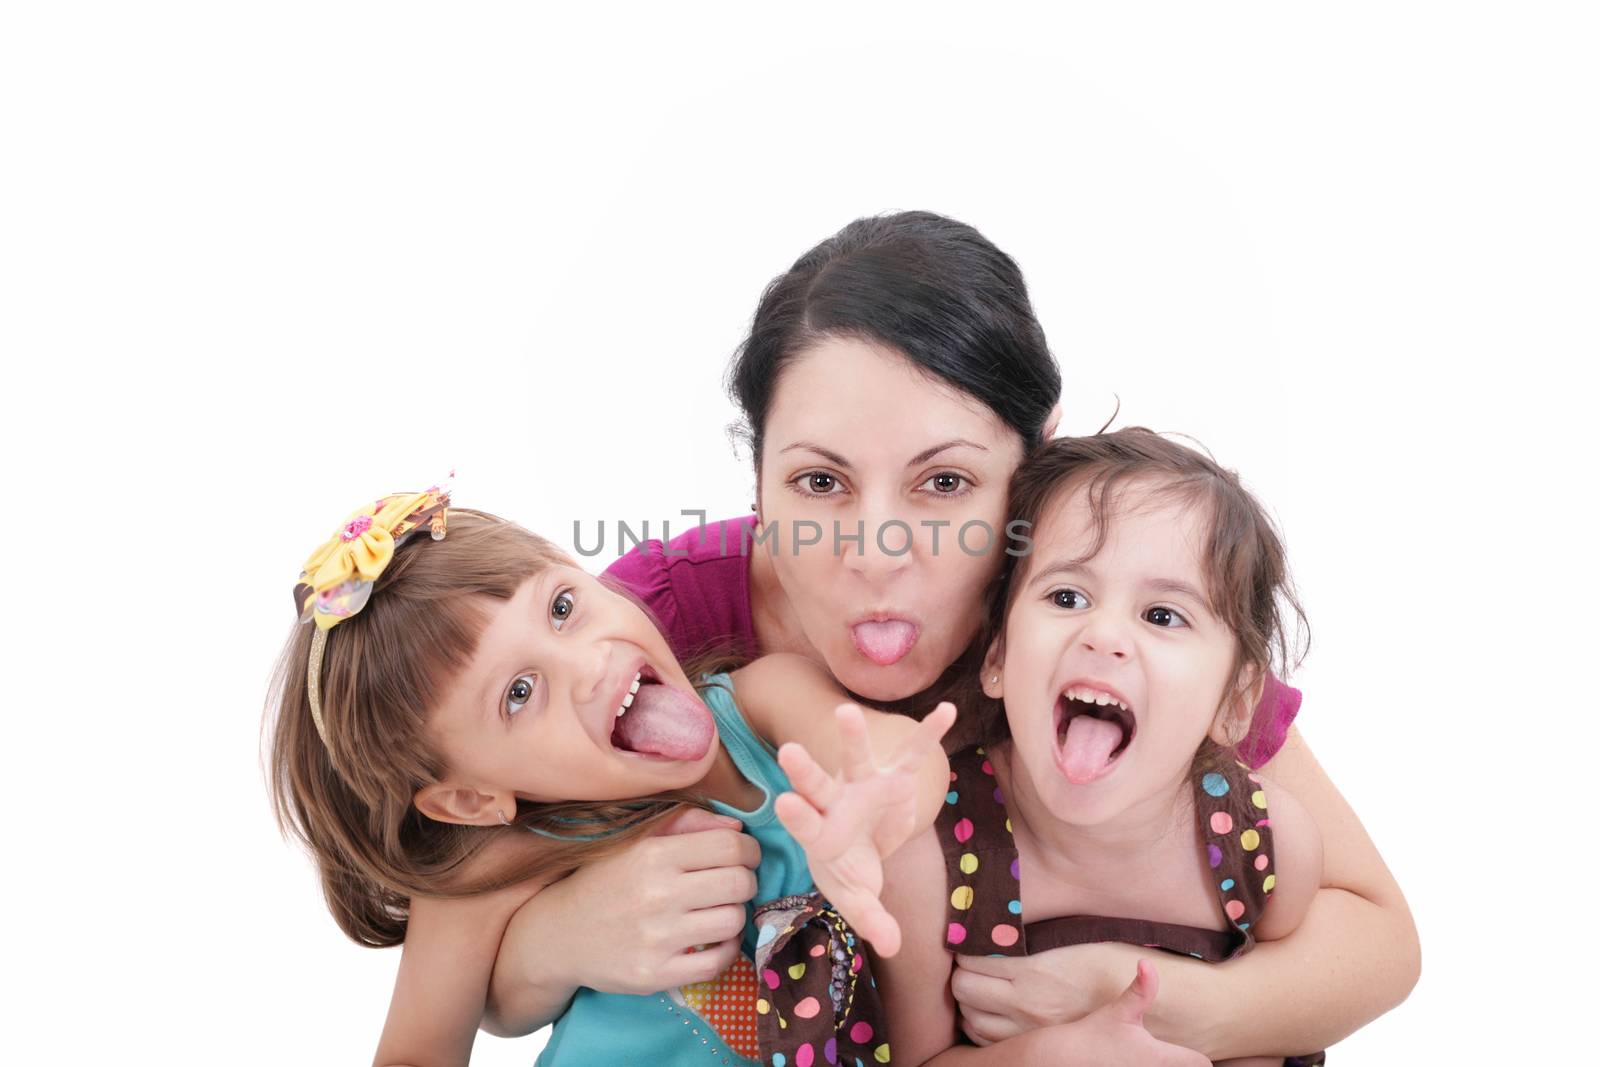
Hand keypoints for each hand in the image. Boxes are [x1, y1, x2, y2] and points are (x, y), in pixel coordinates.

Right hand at [498, 807, 760, 998]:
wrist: (557, 935)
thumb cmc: (603, 881)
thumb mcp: (635, 840)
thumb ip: (687, 823)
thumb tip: (738, 829)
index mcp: (653, 854)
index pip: (731, 846)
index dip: (749, 850)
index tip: (744, 856)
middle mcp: (656, 894)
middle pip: (740, 883)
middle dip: (746, 881)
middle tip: (734, 884)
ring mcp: (656, 938)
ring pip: (733, 921)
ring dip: (734, 915)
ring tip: (719, 910)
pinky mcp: (655, 974)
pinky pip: (718, 963)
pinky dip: (726, 950)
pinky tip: (713, 940)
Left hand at [773, 701, 954, 957]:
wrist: (863, 846)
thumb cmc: (850, 870)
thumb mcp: (858, 897)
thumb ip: (870, 917)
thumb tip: (892, 945)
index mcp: (821, 835)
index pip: (806, 825)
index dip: (797, 816)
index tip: (784, 802)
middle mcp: (836, 805)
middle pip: (817, 787)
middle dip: (804, 772)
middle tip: (787, 751)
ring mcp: (863, 787)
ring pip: (855, 760)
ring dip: (852, 737)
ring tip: (845, 711)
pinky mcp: (893, 779)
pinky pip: (911, 754)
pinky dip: (927, 734)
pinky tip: (945, 710)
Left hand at [952, 939, 1145, 1044]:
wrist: (1138, 1003)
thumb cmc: (1103, 959)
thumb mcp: (1068, 936)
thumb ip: (1028, 930)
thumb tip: (992, 912)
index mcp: (1032, 969)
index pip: (972, 959)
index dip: (964, 949)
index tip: (968, 941)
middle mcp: (1026, 1002)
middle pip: (964, 990)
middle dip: (960, 975)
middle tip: (966, 964)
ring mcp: (1028, 1028)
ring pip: (971, 1019)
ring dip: (967, 1002)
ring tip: (975, 986)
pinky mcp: (1034, 1044)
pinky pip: (988, 1041)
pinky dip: (979, 1027)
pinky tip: (987, 1011)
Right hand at [1041, 960, 1209, 1066]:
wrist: (1066, 1058)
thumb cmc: (1095, 1033)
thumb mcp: (1121, 1010)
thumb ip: (1141, 989)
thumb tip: (1147, 962)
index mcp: (1160, 1057)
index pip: (1202, 1063)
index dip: (1200, 1057)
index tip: (1194, 1052)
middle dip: (1183, 1064)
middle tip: (1175, 1055)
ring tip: (1151, 1058)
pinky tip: (1134, 1063)